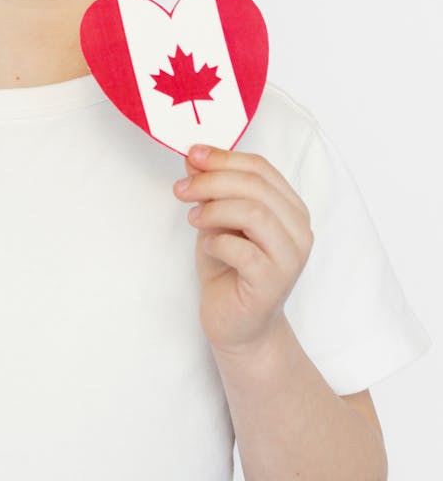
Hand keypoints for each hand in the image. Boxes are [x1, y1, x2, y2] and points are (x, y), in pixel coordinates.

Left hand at [173, 144, 313, 354]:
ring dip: (215, 209)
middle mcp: (298, 230)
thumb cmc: (230, 270)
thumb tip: (193, 158)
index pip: (261, 167)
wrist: (239, 325)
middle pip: (256, 186)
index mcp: (289, 207)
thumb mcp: (217, 220)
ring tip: (192, 218)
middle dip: (213, 180)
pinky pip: (243, 250)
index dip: (224, 157)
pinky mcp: (274, 282)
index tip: (192, 154)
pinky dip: (218, 242)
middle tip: (182, 188)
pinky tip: (208, 247)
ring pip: (254, 212)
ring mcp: (290, 257)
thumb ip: (211, 190)